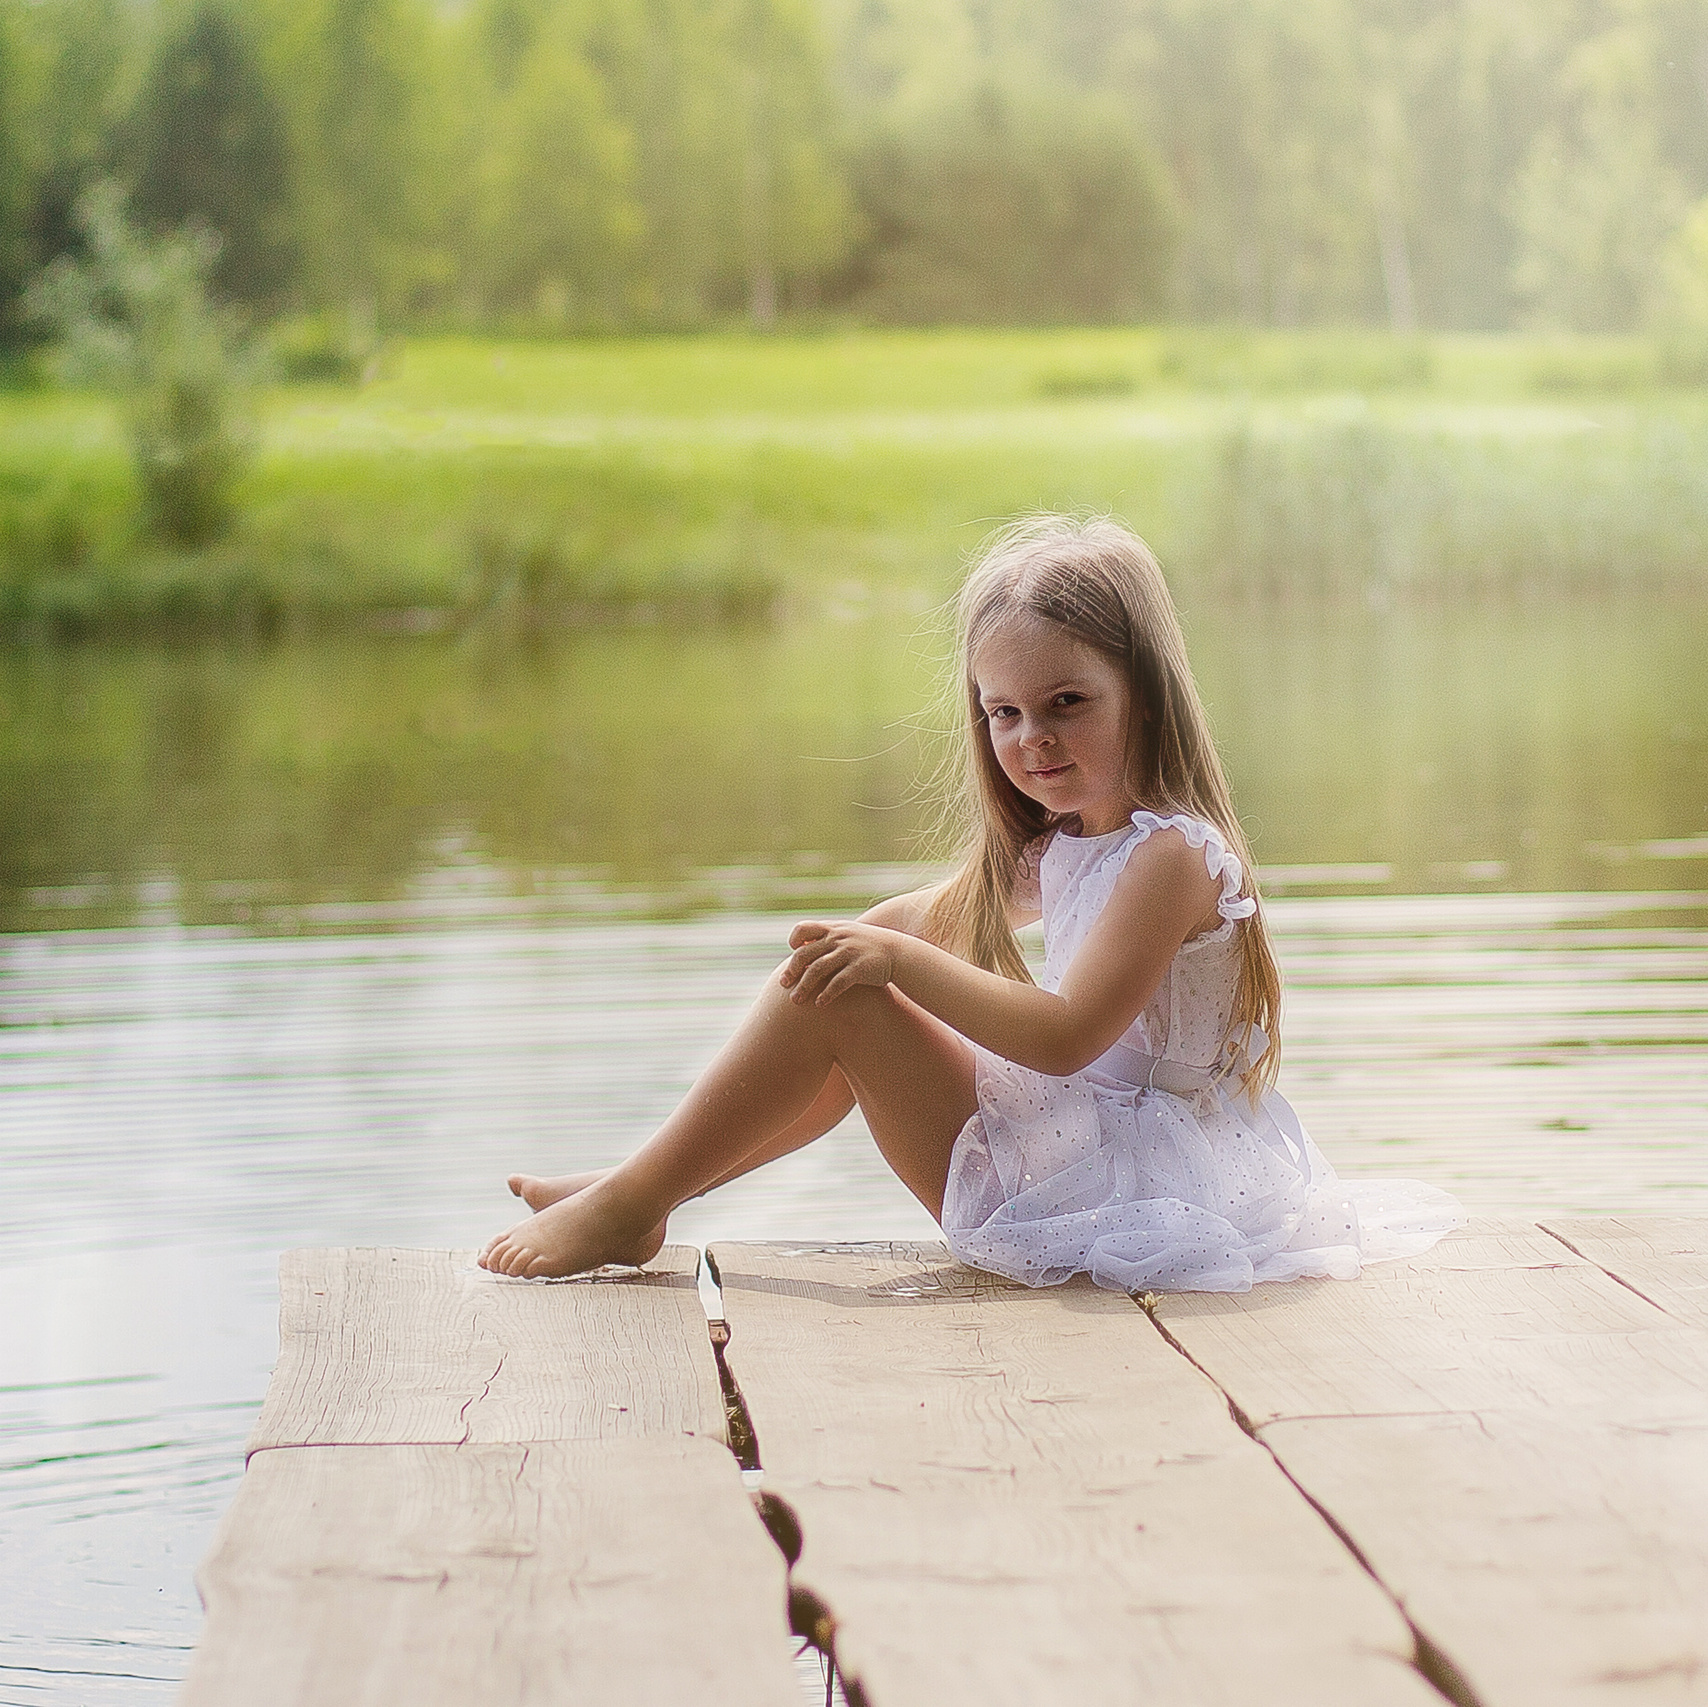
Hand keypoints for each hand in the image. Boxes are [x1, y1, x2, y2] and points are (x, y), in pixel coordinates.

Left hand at [780, 920, 898, 1005]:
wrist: (898, 952)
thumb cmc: (867, 946)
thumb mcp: (847, 934)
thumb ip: (826, 938)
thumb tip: (800, 948)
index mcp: (833, 928)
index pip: (803, 928)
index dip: (794, 941)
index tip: (793, 955)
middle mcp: (838, 938)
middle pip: (805, 954)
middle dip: (792, 971)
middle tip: (783, 985)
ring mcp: (849, 952)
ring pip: (817, 970)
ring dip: (804, 987)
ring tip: (795, 1001)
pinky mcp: (859, 968)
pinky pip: (838, 983)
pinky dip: (826, 994)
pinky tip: (820, 1004)